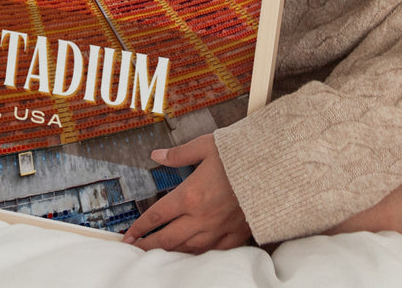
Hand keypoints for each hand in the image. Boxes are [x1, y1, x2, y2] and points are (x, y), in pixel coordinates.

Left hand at [122, 134, 250, 252]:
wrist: (273, 169)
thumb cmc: (241, 155)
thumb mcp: (206, 146)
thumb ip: (179, 153)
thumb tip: (157, 155)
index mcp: (190, 195)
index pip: (157, 215)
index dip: (140, 227)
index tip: (129, 234)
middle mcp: (201, 217)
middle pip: (168, 238)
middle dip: (148, 245)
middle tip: (136, 249)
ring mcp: (219, 229)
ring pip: (188, 249)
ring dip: (170, 252)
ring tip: (158, 252)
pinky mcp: (236, 235)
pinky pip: (213, 251)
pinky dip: (199, 254)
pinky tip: (192, 253)